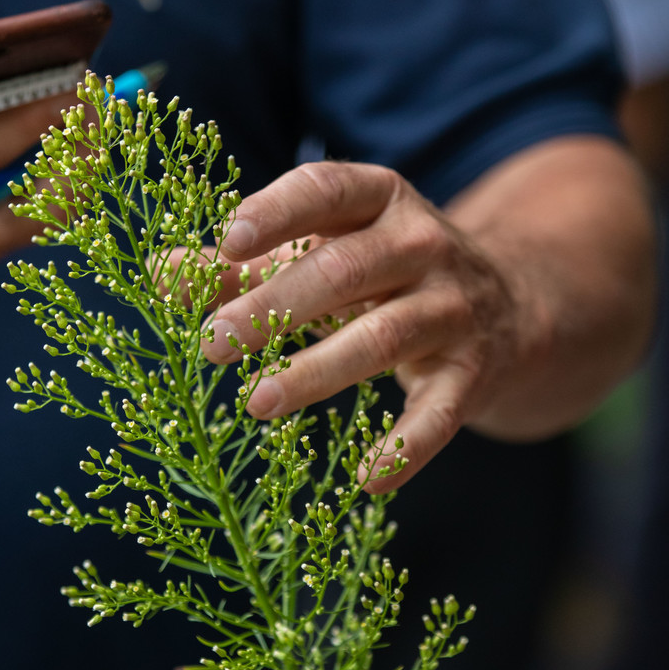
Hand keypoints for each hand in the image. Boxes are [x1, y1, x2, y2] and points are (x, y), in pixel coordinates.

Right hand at [0, 83, 72, 405]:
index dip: (32, 120)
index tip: (75, 84)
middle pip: (35, 204)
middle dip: (80, 153)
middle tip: (106, 99)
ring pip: (40, 220)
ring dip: (76, 169)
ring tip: (98, 113)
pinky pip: (26, 223)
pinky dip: (55, 184)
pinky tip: (67, 141)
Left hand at [202, 161, 526, 489]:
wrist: (509, 305)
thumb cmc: (379, 275)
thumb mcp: (317, 254)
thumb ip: (239, 266)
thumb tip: (159, 274)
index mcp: (378, 199)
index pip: (325, 190)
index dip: (278, 210)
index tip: (228, 239)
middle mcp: (423, 244)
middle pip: (346, 270)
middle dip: (276, 305)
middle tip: (212, 342)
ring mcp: (453, 308)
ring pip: (384, 338)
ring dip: (317, 373)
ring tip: (256, 403)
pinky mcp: (473, 372)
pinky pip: (441, 412)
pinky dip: (408, 447)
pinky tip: (368, 479)